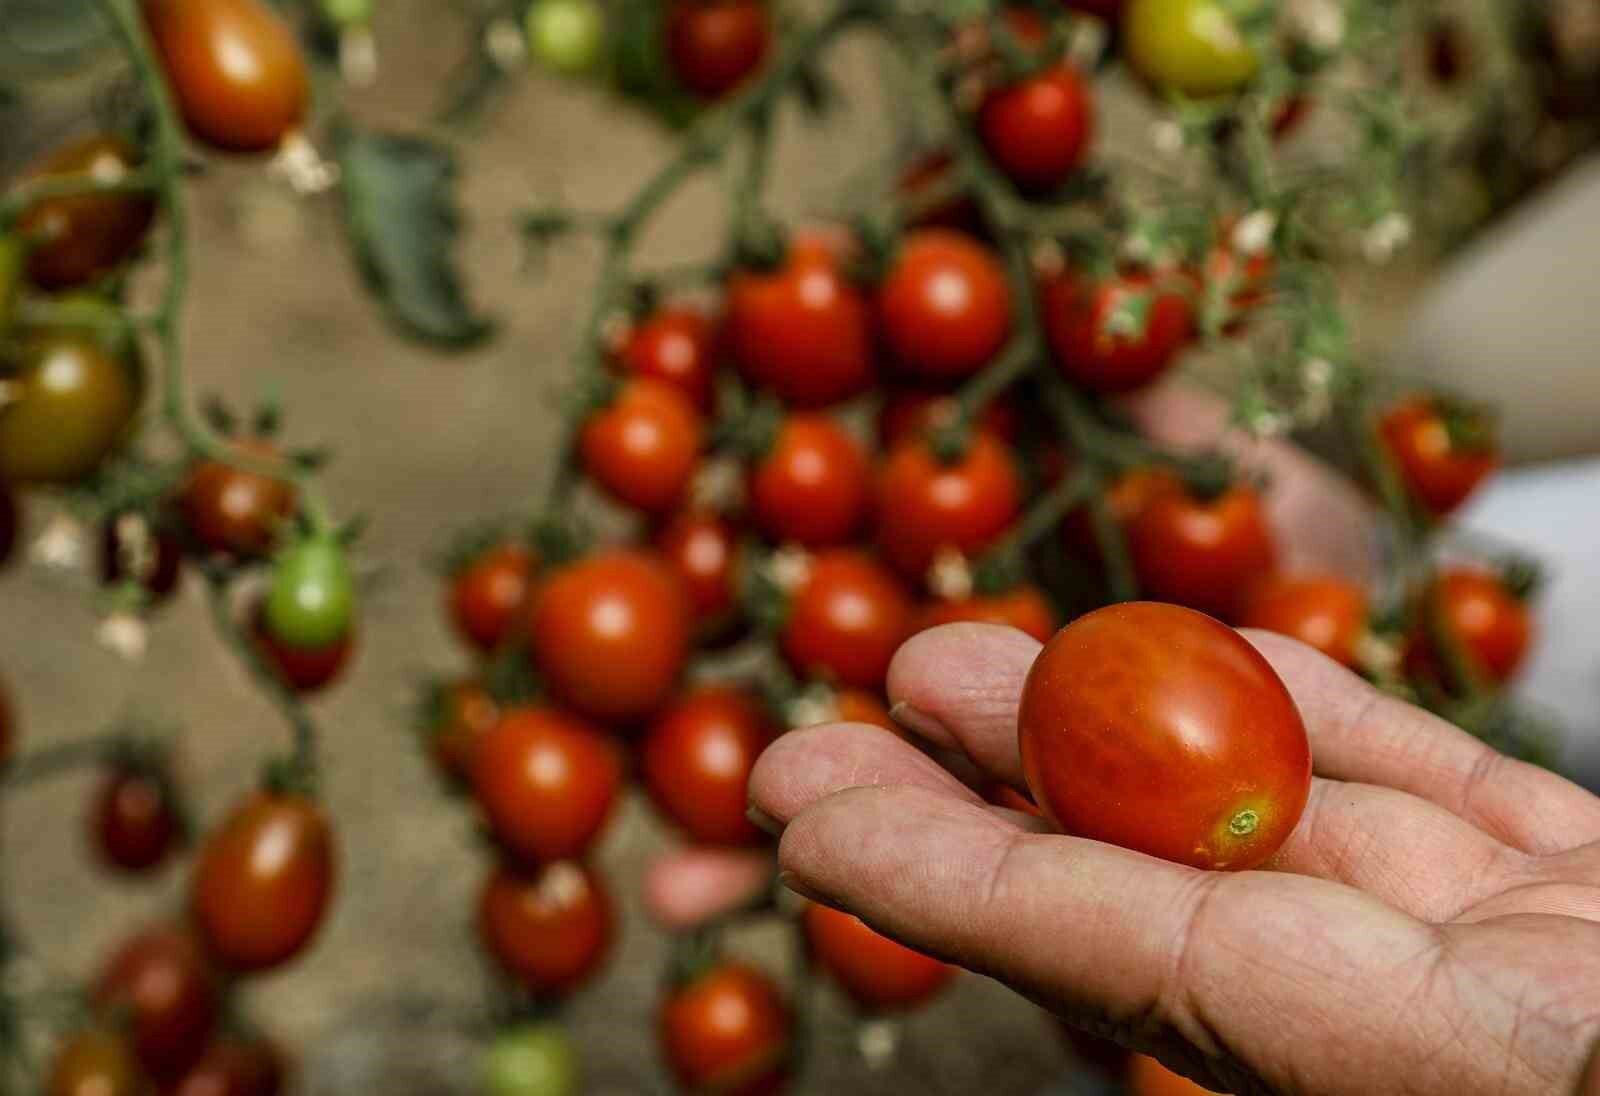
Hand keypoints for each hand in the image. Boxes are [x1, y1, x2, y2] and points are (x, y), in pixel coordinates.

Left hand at [748, 623, 1599, 1094]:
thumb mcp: (1556, 1035)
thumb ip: (1440, 1025)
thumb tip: (1173, 959)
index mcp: (1435, 1082)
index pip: (1145, 975)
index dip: (966, 889)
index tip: (806, 822)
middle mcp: (1441, 1035)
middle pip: (1162, 893)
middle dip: (986, 810)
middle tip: (813, 732)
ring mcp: (1518, 959)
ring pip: (1264, 817)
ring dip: (1099, 733)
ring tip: (934, 665)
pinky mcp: (1588, 890)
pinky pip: (1414, 787)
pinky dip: (1291, 718)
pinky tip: (1168, 663)